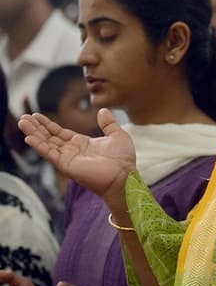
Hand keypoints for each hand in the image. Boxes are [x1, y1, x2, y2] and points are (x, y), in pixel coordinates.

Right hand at [17, 109, 135, 204]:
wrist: (123, 175)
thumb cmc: (123, 160)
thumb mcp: (117, 135)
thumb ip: (108, 123)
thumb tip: (102, 110)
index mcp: (82, 144)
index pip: (60, 133)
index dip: (48, 125)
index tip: (37, 115)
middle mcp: (72, 151)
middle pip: (49, 137)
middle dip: (37, 127)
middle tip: (24, 117)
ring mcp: (68, 158)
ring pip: (46, 143)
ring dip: (33, 133)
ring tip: (22, 122)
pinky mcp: (66, 165)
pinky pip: (49, 154)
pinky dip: (39, 145)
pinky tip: (29, 137)